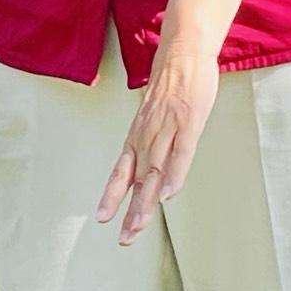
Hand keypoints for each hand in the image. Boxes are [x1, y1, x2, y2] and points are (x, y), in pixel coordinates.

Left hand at [97, 46, 219, 246]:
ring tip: (139, 227)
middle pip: (137, 179)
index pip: (122, 170)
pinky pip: (181, 153)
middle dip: (130, 210)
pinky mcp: (188, 122)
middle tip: (124, 238)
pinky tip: (169, 194)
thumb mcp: (156, 115)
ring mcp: (168, 128)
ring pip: (155, 171)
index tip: (102, 218)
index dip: (112, 195)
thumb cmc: (172, 83)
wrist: (183, 51)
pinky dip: (174, 174)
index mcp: (139, 134)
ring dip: (147, 201)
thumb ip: (154, 142)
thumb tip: (154, 168)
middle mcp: (148, 134)